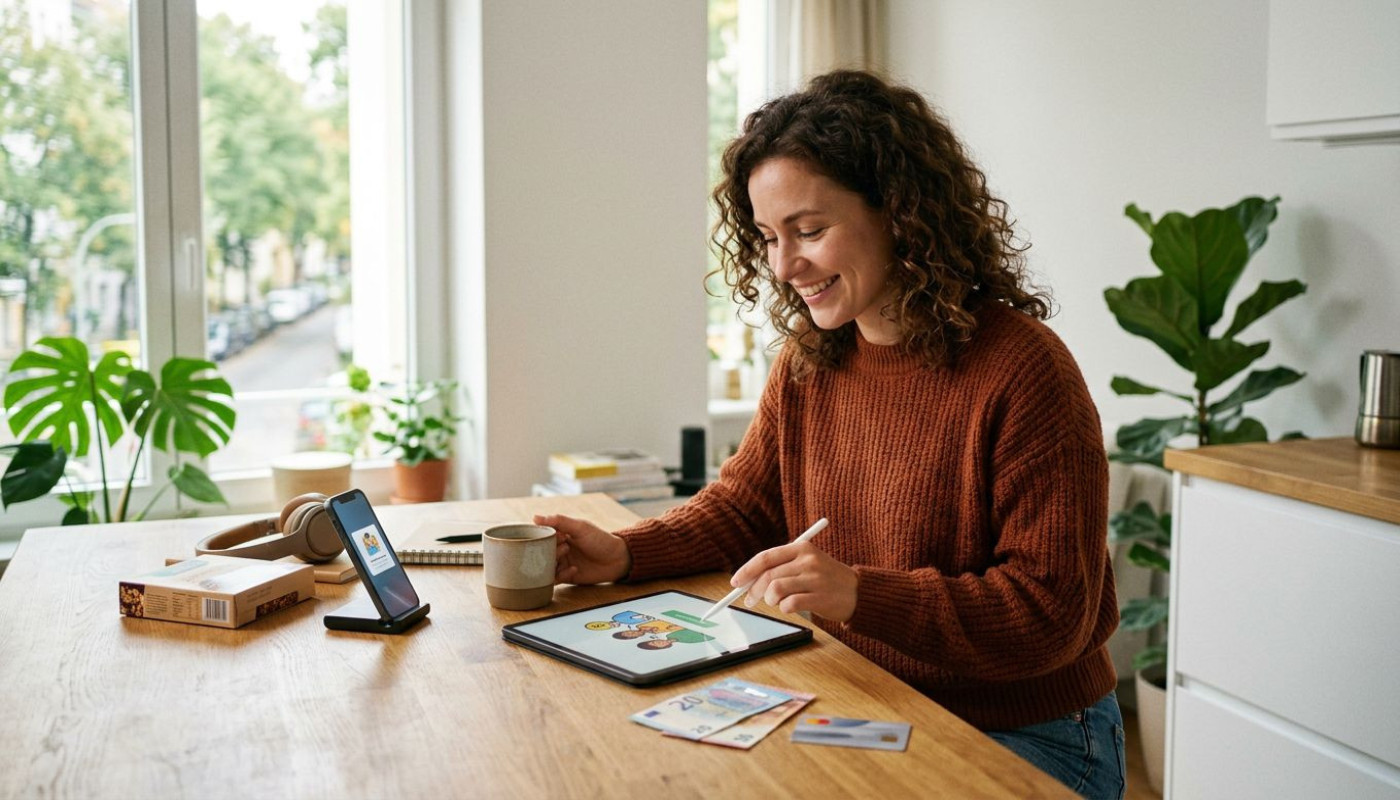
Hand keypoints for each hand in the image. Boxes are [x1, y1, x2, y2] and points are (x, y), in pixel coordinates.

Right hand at [534, 513, 630, 584]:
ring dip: (553, 563)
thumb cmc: (600, 539)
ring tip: (567, 556)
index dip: (543, 537)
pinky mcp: (567, 577)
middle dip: (549, 551)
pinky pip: (555, 579)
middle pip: (541, 553)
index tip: (555, 536)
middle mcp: (558, 549)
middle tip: (565, 547)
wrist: (617, 559)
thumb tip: (535, 517)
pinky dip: (561, 575)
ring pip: (545, 567)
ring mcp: (562, 563)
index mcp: (559, 535)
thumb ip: (559, 521)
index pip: (541, 537)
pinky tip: (575, 569)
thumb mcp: (580, 527)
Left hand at [729, 540, 856, 621]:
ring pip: (775, 590)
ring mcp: (815, 579)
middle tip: (750, 601)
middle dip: (753, 591)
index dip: (747, 570)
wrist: (858, 592)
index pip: (766, 557)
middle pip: (768, 576)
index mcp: (802, 548)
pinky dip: (784, 608)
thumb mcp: (807, 563)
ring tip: (777, 602)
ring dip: (770, 600)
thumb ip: (781, 567)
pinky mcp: (820, 597)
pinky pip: (789, 605)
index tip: (735, 582)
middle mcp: (808, 560)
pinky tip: (792, 607)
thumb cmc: (825, 578)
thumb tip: (747, 580)